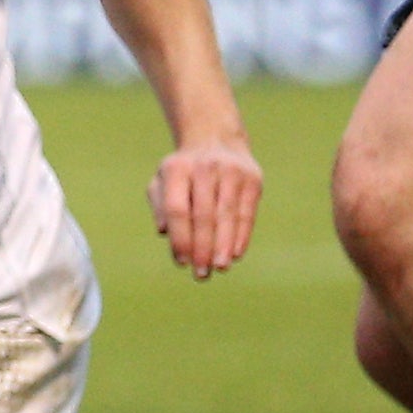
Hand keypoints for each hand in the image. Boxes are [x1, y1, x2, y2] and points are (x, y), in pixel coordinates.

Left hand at [148, 134, 262, 278]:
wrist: (215, 139)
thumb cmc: (183, 173)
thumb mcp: (163, 182)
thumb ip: (160, 206)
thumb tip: (164, 231)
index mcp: (176, 169)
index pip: (178, 210)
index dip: (180, 238)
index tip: (182, 263)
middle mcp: (205, 167)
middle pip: (204, 215)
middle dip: (202, 248)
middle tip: (201, 274)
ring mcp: (231, 171)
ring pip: (227, 215)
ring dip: (223, 246)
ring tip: (219, 267)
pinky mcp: (252, 178)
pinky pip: (247, 212)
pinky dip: (241, 235)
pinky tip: (235, 254)